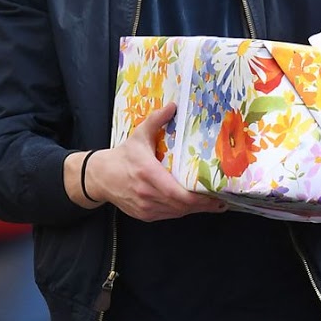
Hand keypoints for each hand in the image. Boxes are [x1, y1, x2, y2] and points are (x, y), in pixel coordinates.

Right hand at [81, 104, 227, 220]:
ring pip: (176, 213)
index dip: (198, 199)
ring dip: (193, 210)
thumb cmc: (122, 156)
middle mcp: (147, 194)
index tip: (215, 196)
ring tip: (211, 204)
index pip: (177, 193)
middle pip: (181, 206)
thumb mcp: (139, 135)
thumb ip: (156, 120)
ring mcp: (145, 207)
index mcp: (148, 174)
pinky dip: (180, 211)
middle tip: (220, 201)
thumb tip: (174, 105)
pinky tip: (191, 206)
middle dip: (202, 206)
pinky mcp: (144, 215)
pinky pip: (168, 216)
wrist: (100, 177)